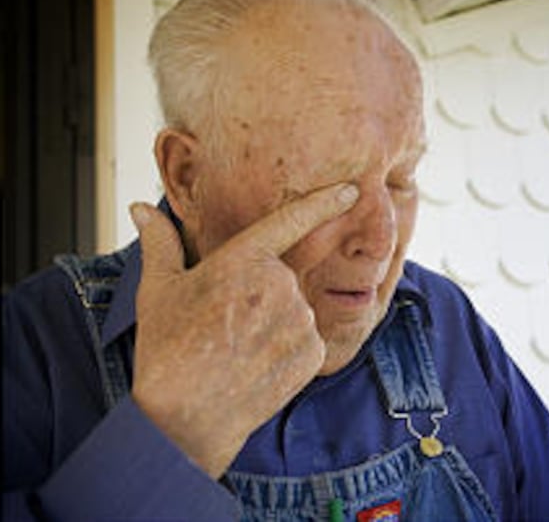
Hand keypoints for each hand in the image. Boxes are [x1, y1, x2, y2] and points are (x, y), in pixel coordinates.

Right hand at [128, 183, 358, 477]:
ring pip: (295, 313)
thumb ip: (160, 243)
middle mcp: (279, 284)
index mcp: (243, 259)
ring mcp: (300, 319)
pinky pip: (307, 342)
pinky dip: (288, 352)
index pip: (292, 220)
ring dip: (275, 326)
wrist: (185, 416)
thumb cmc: (167, 349)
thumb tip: (140, 208)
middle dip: (261, 298)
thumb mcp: (158, 290)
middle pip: (282, 280)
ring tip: (238, 351)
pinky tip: (257, 367)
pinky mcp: (313, 353)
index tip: (351, 190)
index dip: (324, 202)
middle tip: (227, 327)